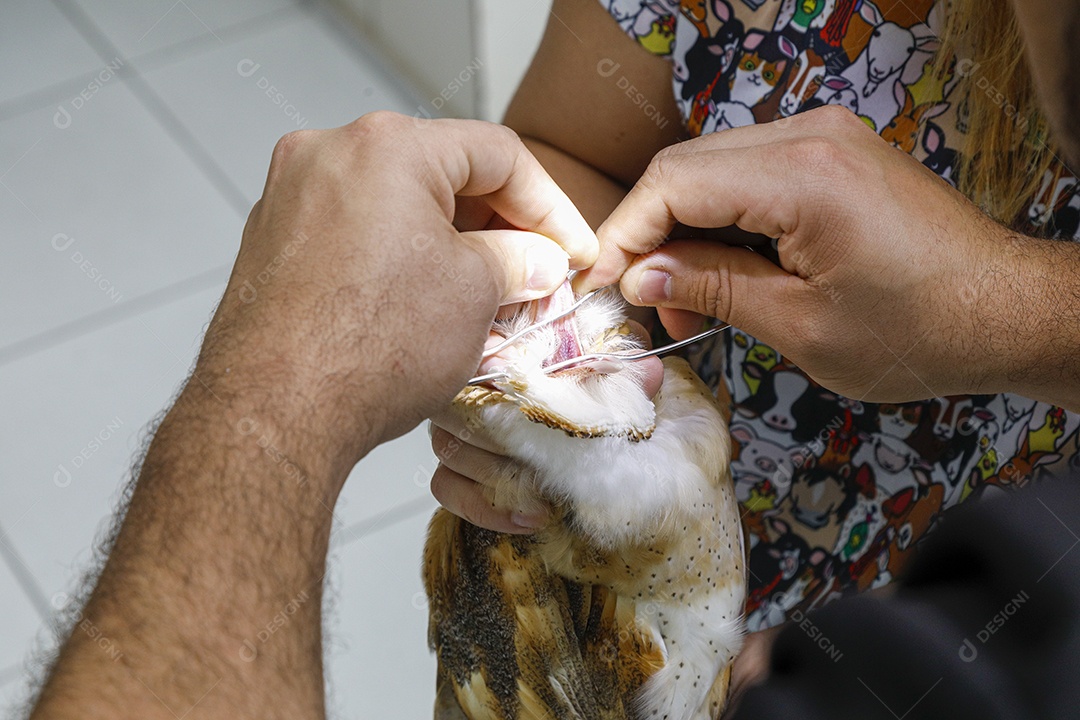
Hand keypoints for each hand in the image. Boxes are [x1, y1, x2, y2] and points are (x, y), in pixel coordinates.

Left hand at [196, 112, 596, 468]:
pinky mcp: (272, 243)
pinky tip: (421, 306)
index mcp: (388, 145)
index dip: (550, 205)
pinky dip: (396, 259)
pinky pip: (354, 234)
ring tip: (484, 297)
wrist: (273, 410)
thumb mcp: (476, 294)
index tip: (570, 249)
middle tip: (534, 273)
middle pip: (441, 173)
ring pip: (395, 205)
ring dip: (448, 244)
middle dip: (497, 225)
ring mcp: (292, 197)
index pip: (497, 154)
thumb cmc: (369, 347)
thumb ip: (519, 261)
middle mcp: (330, 154)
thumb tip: (535, 259)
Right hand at [428, 318, 662, 532]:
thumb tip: (650, 371)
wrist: (579, 433)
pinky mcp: (451, 469)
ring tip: (546, 493)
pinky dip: (486, 506)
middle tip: (548, 457)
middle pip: (461, 408)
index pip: (482, 359)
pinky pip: (447, 488)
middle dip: (508, 440)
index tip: (541, 405)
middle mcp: (467, 386)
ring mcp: (453, 427)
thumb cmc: (589, 397)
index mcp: (502, 352)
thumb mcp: (611, 384)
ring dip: (501, 477)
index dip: (508, 383)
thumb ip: (624, 378)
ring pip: (452, 450)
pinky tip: (529, 516)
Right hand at [576, 105, 1079, 404]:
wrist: (1005, 311)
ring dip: (683, 229)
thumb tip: (642, 277)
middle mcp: (811, 137)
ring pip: (710, 168)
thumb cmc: (920, 330)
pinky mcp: (832, 153)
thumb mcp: (803, 326)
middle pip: (684, 166)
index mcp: (803, 176)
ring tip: (685, 300)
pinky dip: (721, 220)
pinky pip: (748, 174)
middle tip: (644, 302)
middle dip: (649, 234)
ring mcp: (824, 138)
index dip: (625, 234)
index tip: (604, 286)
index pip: (673, 182)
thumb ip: (713, 288)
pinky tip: (721, 272)